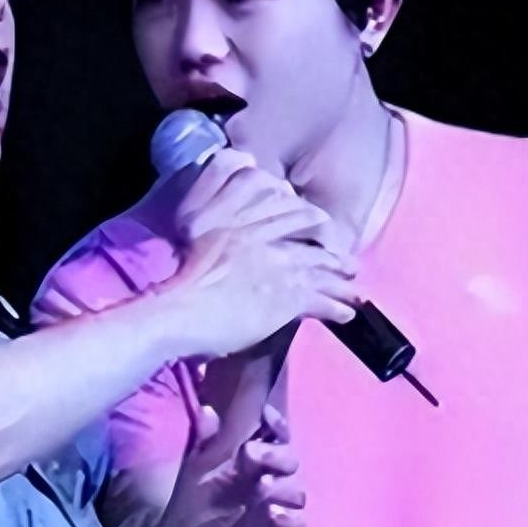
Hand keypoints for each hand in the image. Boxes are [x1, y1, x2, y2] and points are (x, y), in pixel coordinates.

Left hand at [154, 401, 305, 526]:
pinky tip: (272, 516)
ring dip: (282, 485)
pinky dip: (288, 518)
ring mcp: (274, 512)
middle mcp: (266, 484)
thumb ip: (202, 443)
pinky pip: (295, 525)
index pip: (273, 438)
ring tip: (260, 490)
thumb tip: (207, 409)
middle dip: (277, 454)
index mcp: (247, 465)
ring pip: (296, 491)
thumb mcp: (192, 476)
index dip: (276, 425)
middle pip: (289, 460)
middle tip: (252, 456)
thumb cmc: (192, 516)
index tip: (267, 416)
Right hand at [159, 147, 357, 358]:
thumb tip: (221, 218)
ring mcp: (280, 266)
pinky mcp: (289, 297)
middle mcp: (264, 238)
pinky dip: (337, 308)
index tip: (311, 228)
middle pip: (308, 235)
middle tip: (344, 258)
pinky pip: (323, 299)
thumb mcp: (190, 232)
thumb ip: (210, 222)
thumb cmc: (174, 280)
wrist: (178, 310)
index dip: (301, 220)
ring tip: (353, 286)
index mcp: (239, 221)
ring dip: (340, 277)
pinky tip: (347, 315)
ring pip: (321, 266)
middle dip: (328, 247)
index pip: (281, 211)